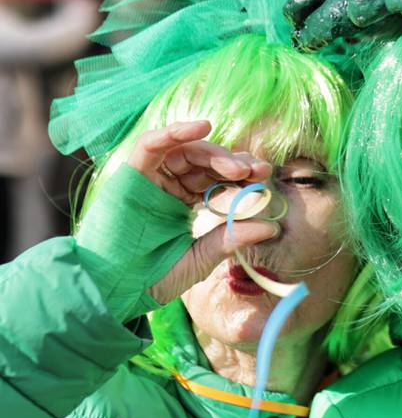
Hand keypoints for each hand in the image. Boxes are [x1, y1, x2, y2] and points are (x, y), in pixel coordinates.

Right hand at [125, 121, 280, 304]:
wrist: (113, 289)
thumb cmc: (153, 278)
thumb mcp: (200, 258)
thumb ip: (230, 239)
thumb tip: (271, 227)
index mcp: (183, 203)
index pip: (217, 181)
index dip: (242, 178)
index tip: (265, 179)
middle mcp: (168, 186)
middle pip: (205, 163)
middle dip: (233, 164)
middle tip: (258, 171)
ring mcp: (149, 178)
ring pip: (185, 151)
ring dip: (214, 153)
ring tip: (239, 166)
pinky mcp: (130, 174)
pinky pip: (151, 145)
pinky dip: (174, 132)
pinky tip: (202, 127)